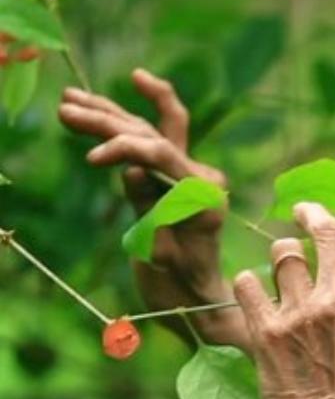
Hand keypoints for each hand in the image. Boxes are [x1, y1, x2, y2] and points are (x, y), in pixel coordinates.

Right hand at [58, 69, 245, 347]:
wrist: (196, 300)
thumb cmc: (181, 287)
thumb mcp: (163, 256)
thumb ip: (151, 213)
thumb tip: (130, 171)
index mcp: (204, 195)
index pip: (163, 154)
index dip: (126, 149)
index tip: (91, 159)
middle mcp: (200, 178)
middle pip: (155, 134)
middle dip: (110, 120)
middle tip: (67, 107)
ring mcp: (187, 175)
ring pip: (149, 132)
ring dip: (109, 114)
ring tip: (69, 98)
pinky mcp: (170, 179)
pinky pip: (146, 144)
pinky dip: (119, 126)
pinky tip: (94, 107)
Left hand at [233, 203, 334, 398]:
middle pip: (325, 233)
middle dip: (312, 215)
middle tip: (302, 211)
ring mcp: (302, 312)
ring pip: (283, 252)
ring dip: (281, 257)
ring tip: (279, 267)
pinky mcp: (267, 330)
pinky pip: (248, 282)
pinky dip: (249, 284)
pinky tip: (252, 292)